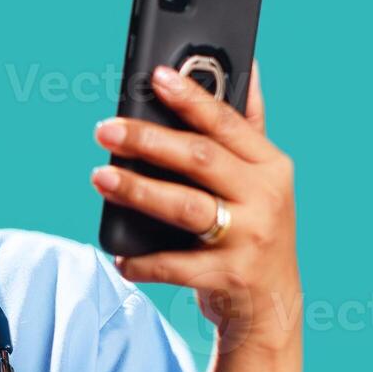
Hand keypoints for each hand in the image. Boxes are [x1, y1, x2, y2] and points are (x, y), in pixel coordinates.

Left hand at [90, 61, 301, 359]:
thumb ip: (247, 127)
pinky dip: (145, 262)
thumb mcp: (261, 178)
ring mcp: (249, 238)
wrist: (272, 306)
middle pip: (200, 159)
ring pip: (186, 207)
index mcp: (270, 165)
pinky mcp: (229, 276)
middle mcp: (265, 198)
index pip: (226, 122)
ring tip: (99, 177)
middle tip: (105, 129)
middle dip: (148, 140)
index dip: (191, 97)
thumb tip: (248, 65)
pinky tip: (120, 256)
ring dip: (138, 191)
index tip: (155, 76)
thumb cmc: (254, 227)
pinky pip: (177, 266)